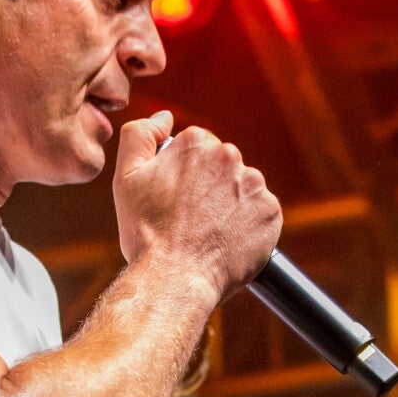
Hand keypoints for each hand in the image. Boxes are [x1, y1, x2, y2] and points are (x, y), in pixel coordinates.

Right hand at [113, 112, 281, 305]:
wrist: (174, 279)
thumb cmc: (147, 234)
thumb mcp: (127, 178)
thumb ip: (140, 135)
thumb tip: (165, 117)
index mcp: (196, 143)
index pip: (197, 149)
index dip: (184, 176)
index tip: (176, 201)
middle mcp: (229, 156)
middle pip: (222, 167)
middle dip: (209, 189)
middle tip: (191, 220)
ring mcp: (254, 184)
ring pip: (242, 189)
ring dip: (230, 206)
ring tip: (209, 233)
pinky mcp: (271, 212)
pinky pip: (260, 213)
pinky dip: (248, 225)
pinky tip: (228, 241)